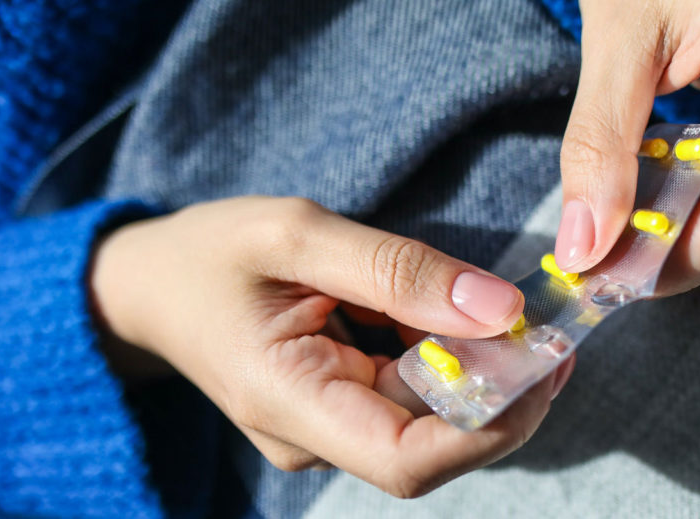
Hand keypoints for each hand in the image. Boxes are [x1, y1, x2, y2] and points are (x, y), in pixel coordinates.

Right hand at [90, 196, 573, 496]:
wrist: (151, 286)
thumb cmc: (209, 255)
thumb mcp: (295, 234)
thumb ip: (396, 270)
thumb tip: (500, 310)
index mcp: (289, 403)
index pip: (408, 461)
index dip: (492, 426)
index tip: (543, 362)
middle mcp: (314, 438)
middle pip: (435, 445)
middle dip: (503, 391)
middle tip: (548, 324)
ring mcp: (328, 430)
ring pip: (432, 422)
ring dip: (481, 371)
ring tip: (506, 310)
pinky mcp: (340, 409)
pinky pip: (412, 398)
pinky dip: (449, 358)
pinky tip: (456, 314)